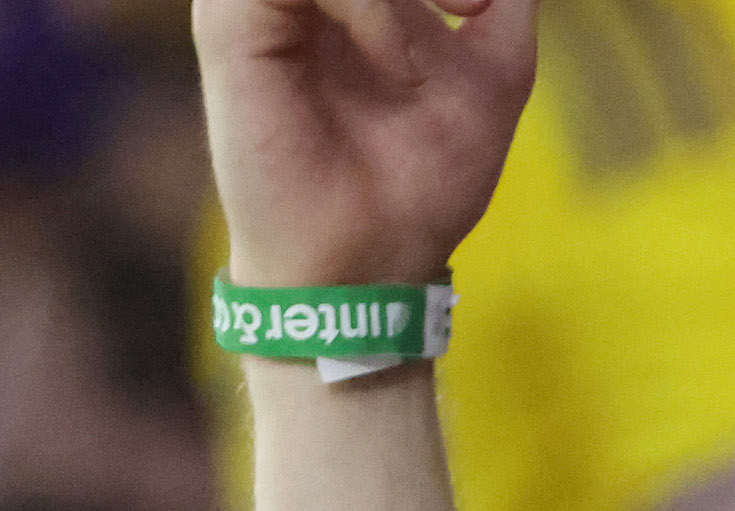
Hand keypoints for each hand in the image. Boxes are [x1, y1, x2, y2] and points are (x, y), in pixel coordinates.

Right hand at [197, 0, 535, 288]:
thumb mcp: (494, 75)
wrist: (373, 261)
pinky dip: (364, 4)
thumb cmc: (423, 180)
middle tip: (469, 5)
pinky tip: (400, 66)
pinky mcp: (231, 24)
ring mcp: (260, 2)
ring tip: (433, 45)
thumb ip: (503, 3)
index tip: (475, 6)